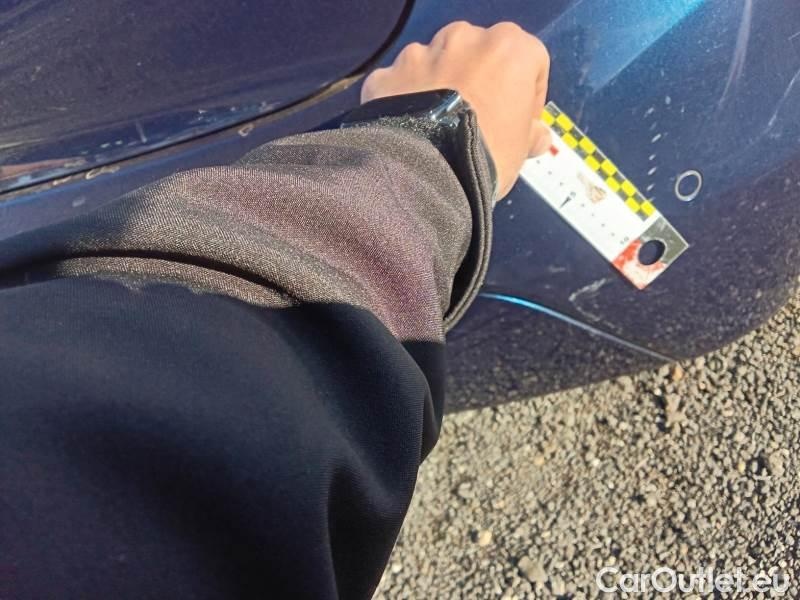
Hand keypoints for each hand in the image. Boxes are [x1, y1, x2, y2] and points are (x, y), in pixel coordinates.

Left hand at [361, 21, 550, 198]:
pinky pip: (399, 84)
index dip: (528, 94)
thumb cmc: (489, 155)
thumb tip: (536, 136)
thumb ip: (531, 134)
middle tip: (479, 121)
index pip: (531, 61)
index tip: (521, 121)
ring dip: (439, 86)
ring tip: (438, 127)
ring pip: (435, 63)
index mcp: (509, 47)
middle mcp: (463, 38)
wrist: (426, 174)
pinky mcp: (386, 75)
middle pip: (479, 54)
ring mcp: (419, 52)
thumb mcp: (521, 150)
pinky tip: (408, 130)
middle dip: (481, 81)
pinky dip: (403, 100)